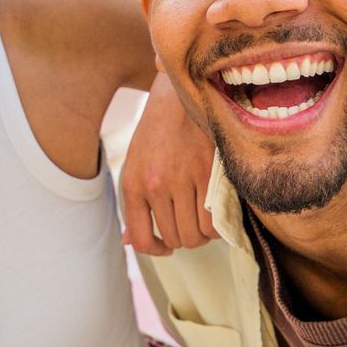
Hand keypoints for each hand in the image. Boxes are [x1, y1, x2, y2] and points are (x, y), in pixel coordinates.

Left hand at [119, 76, 218, 255]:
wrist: (179, 96)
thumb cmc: (157, 134)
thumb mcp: (136, 166)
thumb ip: (135, 205)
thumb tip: (127, 242)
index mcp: (133, 185)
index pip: (141, 239)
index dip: (156, 250)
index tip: (167, 247)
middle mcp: (155, 185)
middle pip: (175, 240)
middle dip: (185, 237)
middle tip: (191, 222)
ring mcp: (182, 180)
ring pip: (196, 235)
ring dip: (203, 233)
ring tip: (204, 217)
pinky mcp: (208, 173)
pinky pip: (215, 221)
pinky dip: (218, 225)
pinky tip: (216, 211)